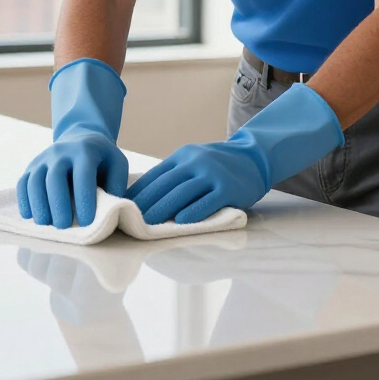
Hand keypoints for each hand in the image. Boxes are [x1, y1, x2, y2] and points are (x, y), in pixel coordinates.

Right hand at [17, 131, 127, 228]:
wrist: (81, 138)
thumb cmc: (102, 159)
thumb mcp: (117, 164)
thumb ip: (117, 185)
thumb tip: (110, 210)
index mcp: (85, 151)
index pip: (83, 175)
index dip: (84, 199)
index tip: (86, 222)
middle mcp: (61, 152)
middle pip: (55, 177)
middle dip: (58, 203)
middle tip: (64, 226)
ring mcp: (44, 158)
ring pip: (35, 180)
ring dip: (38, 204)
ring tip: (46, 224)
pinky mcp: (32, 166)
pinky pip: (22, 183)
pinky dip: (24, 200)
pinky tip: (30, 216)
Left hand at [126, 140, 268, 224]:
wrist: (254, 158)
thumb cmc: (219, 164)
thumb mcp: (195, 160)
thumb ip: (175, 173)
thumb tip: (145, 194)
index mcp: (183, 156)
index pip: (156, 175)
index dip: (139, 192)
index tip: (124, 206)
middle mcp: (196, 162)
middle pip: (166, 184)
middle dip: (146, 203)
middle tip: (130, 219)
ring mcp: (212, 174)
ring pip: (183, 193)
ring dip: (163, 209)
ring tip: (148, 223)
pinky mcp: (228, 188)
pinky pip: (208, 201)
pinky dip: (193, 212)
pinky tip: (181, 222)